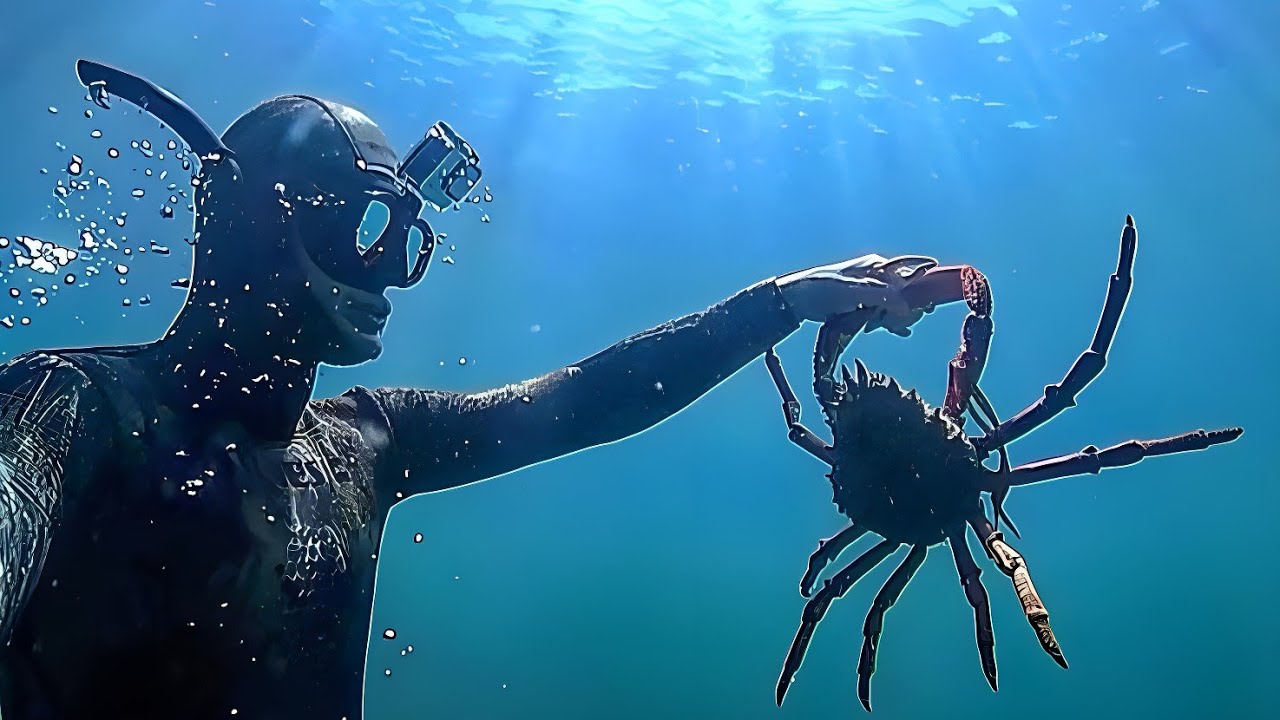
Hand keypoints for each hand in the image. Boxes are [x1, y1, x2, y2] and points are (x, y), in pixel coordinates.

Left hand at [775, 254, 938, 336]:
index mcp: (876, 266)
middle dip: (908, 307)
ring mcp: (870, 293)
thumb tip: (906, 306)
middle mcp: (877, 278)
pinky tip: (899, 331)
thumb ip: (879, 296)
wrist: (797, 299)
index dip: (921, 288)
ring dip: (897, 317)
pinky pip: (883, 314)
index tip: (929, 304)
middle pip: (905, 293)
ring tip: (895, 328)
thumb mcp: (852, 290)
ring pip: (895, 305)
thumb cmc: (822, 287)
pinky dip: (890, 322)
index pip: (909, 275)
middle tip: (901, 321)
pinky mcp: (863, 306)